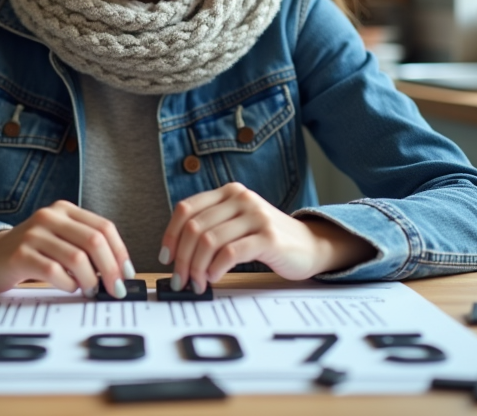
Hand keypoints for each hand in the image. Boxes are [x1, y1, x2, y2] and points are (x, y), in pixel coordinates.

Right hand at [0, 200, 133, 295]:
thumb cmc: (31, 252)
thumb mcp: (60, 239)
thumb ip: (85, 246)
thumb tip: (119, 270)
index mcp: (64, 210)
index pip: (104, 227)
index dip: (120, 252)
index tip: (127, 274)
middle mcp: (50, 217)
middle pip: (94, 241)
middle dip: (111, 269)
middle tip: (116, 289)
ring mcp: (34, 234)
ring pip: (77, 258)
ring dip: (90, 280)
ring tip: (90, 290)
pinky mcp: (20, 254)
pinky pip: (55, 272)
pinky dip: (68, 285)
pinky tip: (69, 288)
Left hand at [160, 182, 375, 292]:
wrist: (310, 246)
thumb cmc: (268, 239)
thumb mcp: (237, 224)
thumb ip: (212, 227)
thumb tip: (175, 254)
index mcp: (229, 192)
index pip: (186, 209)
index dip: (171, 235)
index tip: (166, 258)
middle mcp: (241, 198)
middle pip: (195, 227)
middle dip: (182, 258)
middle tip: (180, 280)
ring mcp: (256, 216)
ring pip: (209, 240)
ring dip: (197, 267)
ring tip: (197, 284)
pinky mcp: (268, 237)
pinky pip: (231, 252)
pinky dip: (216, 268)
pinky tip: (214, 279)